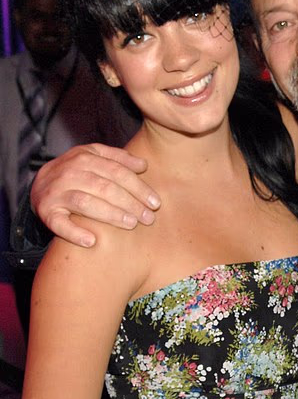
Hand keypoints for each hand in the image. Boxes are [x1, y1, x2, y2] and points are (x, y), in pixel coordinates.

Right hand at [31, 143, 160, 246]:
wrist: (39, 183)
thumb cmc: (76, 171)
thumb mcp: (94, 156)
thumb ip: (119, 158)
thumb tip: (143, 165)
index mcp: (85, 158)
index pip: (117, 172)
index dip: (139, 187)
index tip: (155, 202)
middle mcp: (70, 173)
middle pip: (106, 188)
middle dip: (131, 204)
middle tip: (149, 218)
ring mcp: (56, 193)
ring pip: (86, 203)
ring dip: (111, 215)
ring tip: (131, 224)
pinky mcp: (46, 212)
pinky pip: (59, 224)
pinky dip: (74, 233)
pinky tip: (92, 241)